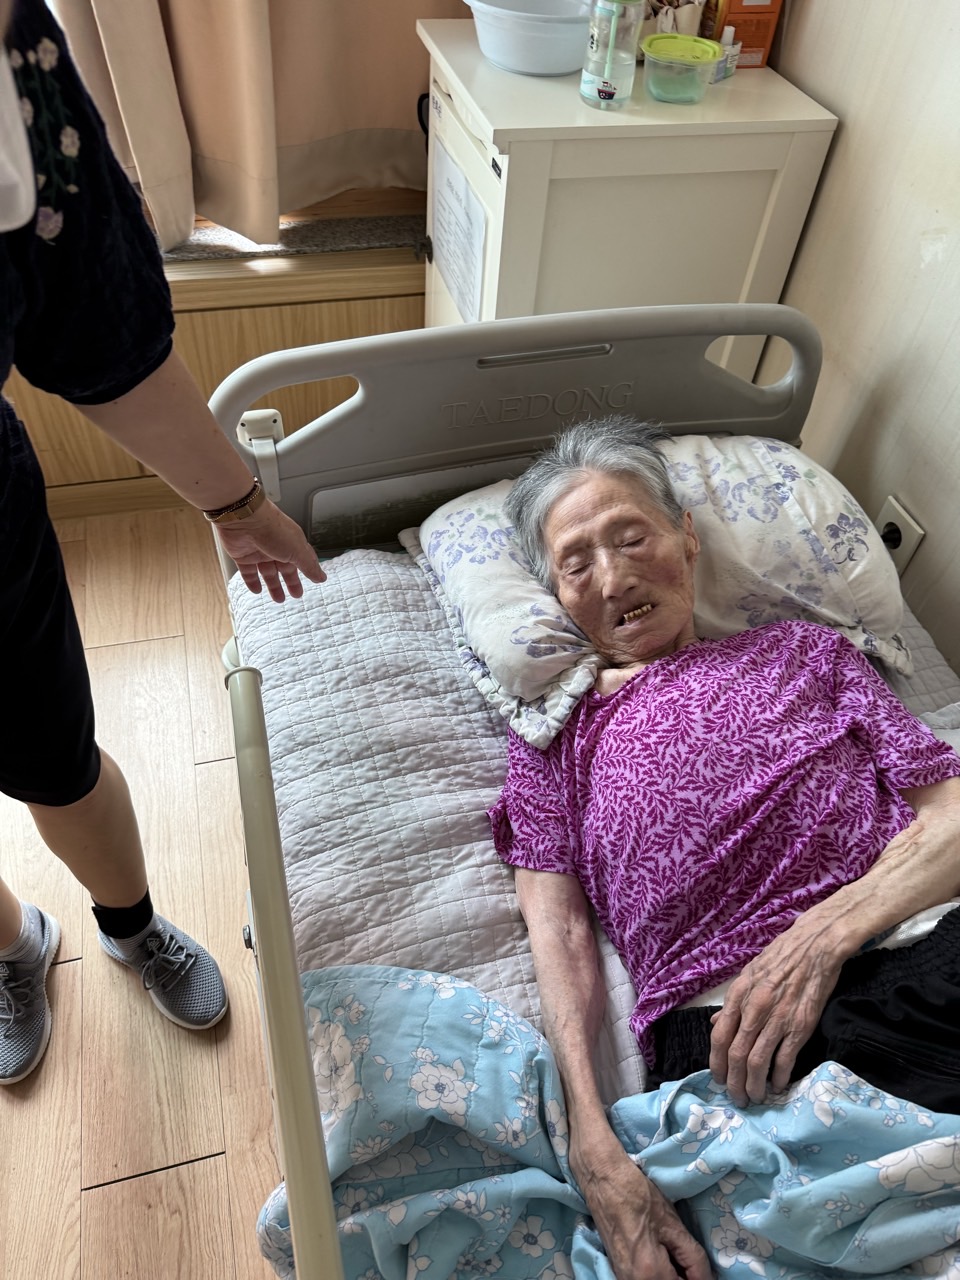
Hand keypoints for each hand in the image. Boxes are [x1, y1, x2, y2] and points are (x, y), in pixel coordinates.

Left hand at [214, 500, 325, 601]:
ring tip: (279, 599)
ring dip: (273, 586)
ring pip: (267, 573)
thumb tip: (321, 577)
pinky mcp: (243, 556)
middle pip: (285, 568)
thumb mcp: (297, 550)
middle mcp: (276, 547)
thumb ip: (308, 566)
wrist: (245, 519)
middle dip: (291, 582)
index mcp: (291, 543)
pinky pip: (248, 572)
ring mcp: (259, 551)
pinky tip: (257, 591)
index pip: (302, 559)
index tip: (315, 580)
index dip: (308, 570)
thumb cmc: (273, 529)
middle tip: (296, 594)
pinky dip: (252, 582)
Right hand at [573, 1142, 711, 1279]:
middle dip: (684, 1275)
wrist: (603, 1179)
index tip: (698, 1261)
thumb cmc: (638, 1196)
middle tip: (686, 1253)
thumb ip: (694, 1259)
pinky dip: (660, 1272)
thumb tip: (709, 1279)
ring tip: (674, 1250)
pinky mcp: (619, 1272)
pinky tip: (661, 1252)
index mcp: (650, 1275)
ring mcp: (623, 1279)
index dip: (699, 1277)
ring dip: (672, 1274)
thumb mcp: (673, 1225)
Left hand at [708, 913, 846, 1105]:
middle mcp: (754, 1009)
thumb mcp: (748, 975)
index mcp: (738, 996)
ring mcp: (777, 1019)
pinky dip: (778, 1077)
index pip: (719, 1037)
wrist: (814, 947)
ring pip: (757, 1062)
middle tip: (737, 1098)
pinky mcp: (800, 1026)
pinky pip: (784, 1059)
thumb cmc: (780, 958)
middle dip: (734, 1082)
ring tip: (755, 1098)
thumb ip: (733, 1003)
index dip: (716, 1063)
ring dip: (754, 1085)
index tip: (718, 1079)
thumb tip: (716, 1024)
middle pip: (736, 1055)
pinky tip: (777, 1086)